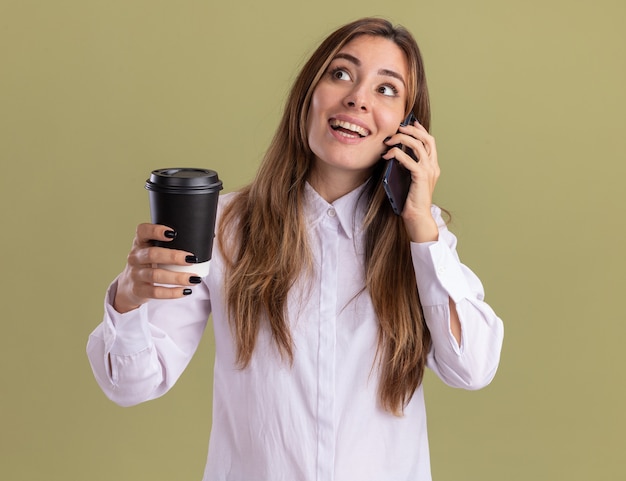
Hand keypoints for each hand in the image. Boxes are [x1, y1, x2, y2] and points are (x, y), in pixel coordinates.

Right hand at [113, 223, 200, 312]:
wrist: (130, 285)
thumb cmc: (151, 262)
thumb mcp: (154, 249)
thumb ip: (172, 243)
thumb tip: (208, 237)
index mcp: (140, 242)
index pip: (142, 231)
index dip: (156, 230)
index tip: (173, 232)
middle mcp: (135, 257)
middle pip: (152, 254)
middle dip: (174, 256)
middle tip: (192, 259)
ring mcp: (135, 274)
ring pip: (155, 275)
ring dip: (177, 277)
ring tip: (195, 279)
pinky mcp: (139, 290)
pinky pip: (155, 292)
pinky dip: (172, 292)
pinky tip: (186, 291)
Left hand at [382, 120, 439, 242]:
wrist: (417, 216)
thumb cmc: (411, 200)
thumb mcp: (410, 178)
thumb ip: (408, 166)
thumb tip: (396, 152)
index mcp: (433, 166)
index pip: (430, 141)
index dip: (420, 130)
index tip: (410, 122)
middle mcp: (433, 166)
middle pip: (426, 139)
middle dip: (412, 130)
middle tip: (398, 127)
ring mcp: (428, 171)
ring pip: (418, 146)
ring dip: (402, 139)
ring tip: (390, 139)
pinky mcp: (420, 177)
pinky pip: (409, 159)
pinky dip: (397, 154)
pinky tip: (387, 155)